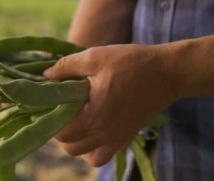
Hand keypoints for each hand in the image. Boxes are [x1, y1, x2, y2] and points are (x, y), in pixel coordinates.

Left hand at [44, 44, 176, 166]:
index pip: (61, 132)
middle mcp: (104, 133)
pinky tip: (93, 130)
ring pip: (85, 155)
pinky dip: (93, 149)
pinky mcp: (126, 138)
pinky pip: (103, 156)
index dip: (50, 118)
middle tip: (62, 109)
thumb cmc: (131, 62)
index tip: (50, 104)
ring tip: (76, 121)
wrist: (168, 72)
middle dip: (60, 130)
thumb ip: (67, 66)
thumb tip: (45, 74)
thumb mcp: (95, 57)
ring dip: (75, 142)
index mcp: (94, 115)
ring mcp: (116, 138)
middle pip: (69, 146)